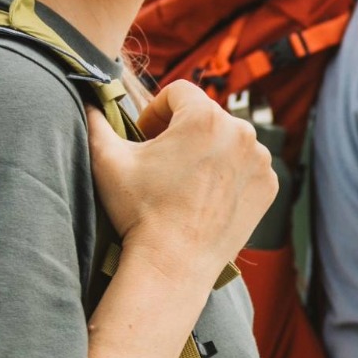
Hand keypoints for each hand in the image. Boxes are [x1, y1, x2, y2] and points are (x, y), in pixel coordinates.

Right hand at [84, 80, 275, 280]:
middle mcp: (242, 132)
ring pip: (228, 139)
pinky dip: (228, 173)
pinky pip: (246, 165)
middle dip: (182, 131)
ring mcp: (259, 160)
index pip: (178, 92)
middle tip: (162, 161)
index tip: (145, 136)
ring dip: (207, 150)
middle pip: (205, 115)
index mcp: (205, 117)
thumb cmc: (140, 211)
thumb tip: (89, 101)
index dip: (155, 111)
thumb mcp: (107, 159)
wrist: (173, 264)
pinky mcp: (267, 185)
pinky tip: (205, 194)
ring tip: (184, 179)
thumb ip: (96, 120)